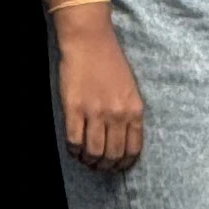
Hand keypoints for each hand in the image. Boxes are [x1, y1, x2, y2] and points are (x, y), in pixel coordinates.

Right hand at [57, 16, 146, 169]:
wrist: (90, 40)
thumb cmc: (111, 62)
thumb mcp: (130, 88)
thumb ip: (129, 114)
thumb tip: (124, 141)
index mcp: (134, 109)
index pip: (133, 149)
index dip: (125, 164)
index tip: (118, 167)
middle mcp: (117, 114)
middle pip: (113, 155)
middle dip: (106, 166)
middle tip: (100, 166)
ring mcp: (95, 112)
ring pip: (94, 152)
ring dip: (89, 161)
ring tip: (86, 159)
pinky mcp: (74, 109)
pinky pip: (74, 141)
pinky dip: (74, 151)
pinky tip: (75, 149)